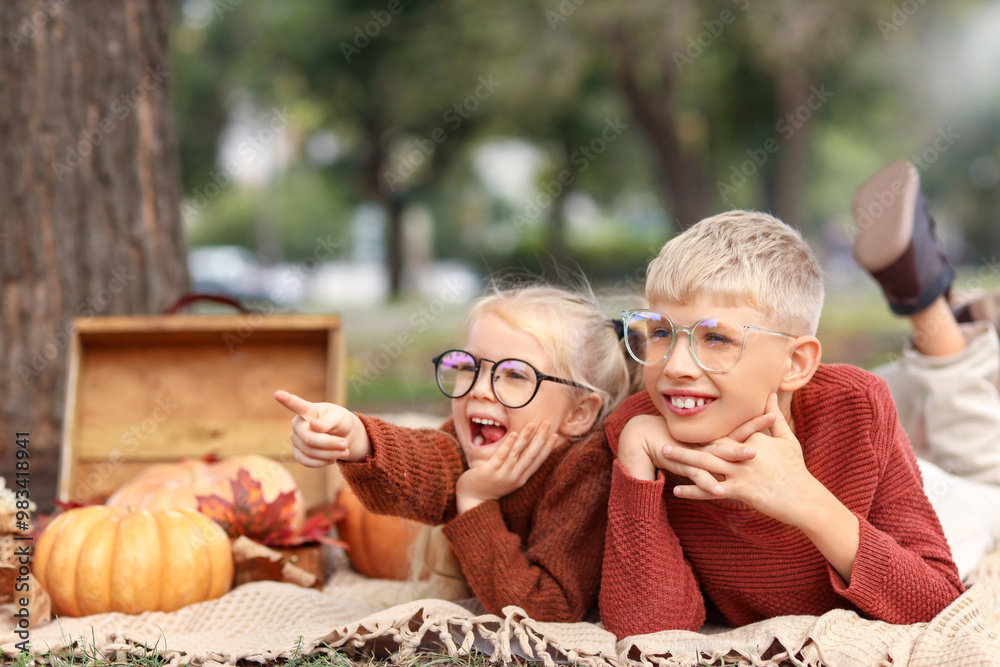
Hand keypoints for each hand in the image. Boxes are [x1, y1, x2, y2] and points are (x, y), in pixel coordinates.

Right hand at [273, 389, 372, 466]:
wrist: (344, 436)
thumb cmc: (341, 422)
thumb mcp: (340, 417)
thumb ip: (328, 420)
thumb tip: (313, 425)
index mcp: (308, 410)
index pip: (296, 405)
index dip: (287, 400)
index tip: (277, 394)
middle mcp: (298, 424)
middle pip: (308, 437)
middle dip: (328, 443)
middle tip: (345, 445)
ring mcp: (296, 438)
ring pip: (309, 451)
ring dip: (329, 454)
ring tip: (345, 451)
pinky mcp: (298, 452)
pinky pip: (306, 461)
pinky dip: (321, 462)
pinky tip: (332, 459)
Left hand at [455, 422, 558, 512]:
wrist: (473, 500)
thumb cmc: (490, 485)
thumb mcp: (508, 477)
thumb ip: (517, 465)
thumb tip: (525, 447)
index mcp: (521, 478)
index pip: (538, 461)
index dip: (547, 448)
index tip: (555, 435)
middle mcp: (514, 476)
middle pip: (531, 455)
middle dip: (540, 438)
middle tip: (548, 423)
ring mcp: (502, 474)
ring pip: (517, 454)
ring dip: (525, 438)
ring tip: (532, 424)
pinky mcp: (489, 471)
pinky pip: (501, 456)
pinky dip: (508, 445)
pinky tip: (513, 434)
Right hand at [617, 414, 764, 481]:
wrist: (645, 440)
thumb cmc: (676, 444)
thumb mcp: (700, 442)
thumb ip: (719, 442)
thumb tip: (741, 442)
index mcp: (714, 439)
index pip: (739, 429)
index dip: (756, 421)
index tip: (774, 411)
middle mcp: (708, 445)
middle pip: (735, 437)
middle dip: (754, 431)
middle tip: (773, 421)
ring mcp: (697, 456)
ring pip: (719, 456)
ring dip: (735, 455)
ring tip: (753, 456)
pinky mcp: (685, 468)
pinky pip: (698, 477)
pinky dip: (708, 484)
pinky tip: (720, 492)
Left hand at [664, 393, 823, 525]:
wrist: (806, 498)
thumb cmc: (796, 469)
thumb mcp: (787, 439)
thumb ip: (775, 417)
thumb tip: (770, 393)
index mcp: (753, 440)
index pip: (724, 431)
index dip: (702, 429)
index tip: (683, 424)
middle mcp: (745, 454)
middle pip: (710, 446)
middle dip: (686, 443)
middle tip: (663, 439)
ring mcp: (742, 472)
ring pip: (706, 465)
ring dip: (683, 461)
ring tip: (664, 457)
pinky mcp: (742, 491)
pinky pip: (712, 491)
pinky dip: (693, 491)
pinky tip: (676, 491)